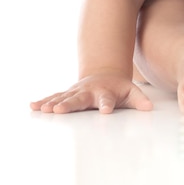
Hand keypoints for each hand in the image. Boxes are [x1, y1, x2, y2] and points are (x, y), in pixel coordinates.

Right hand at [30, 74, 153, 113]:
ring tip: (44, 109)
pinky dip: (45, 101)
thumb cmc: (119, 87)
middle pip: (79, 99)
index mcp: (106, 92)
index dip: (107, 105)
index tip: (105, 111)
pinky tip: (34, 106)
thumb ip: (139, 99)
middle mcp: (89, 91)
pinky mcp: (69, 93)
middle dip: (70, 104)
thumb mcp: (131, 92)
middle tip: (60, 110)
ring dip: (54, 102)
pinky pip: (55, 97)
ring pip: (64, 97)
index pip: (107, 100)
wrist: (106, 73)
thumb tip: (149, 107)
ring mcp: (78, 91)